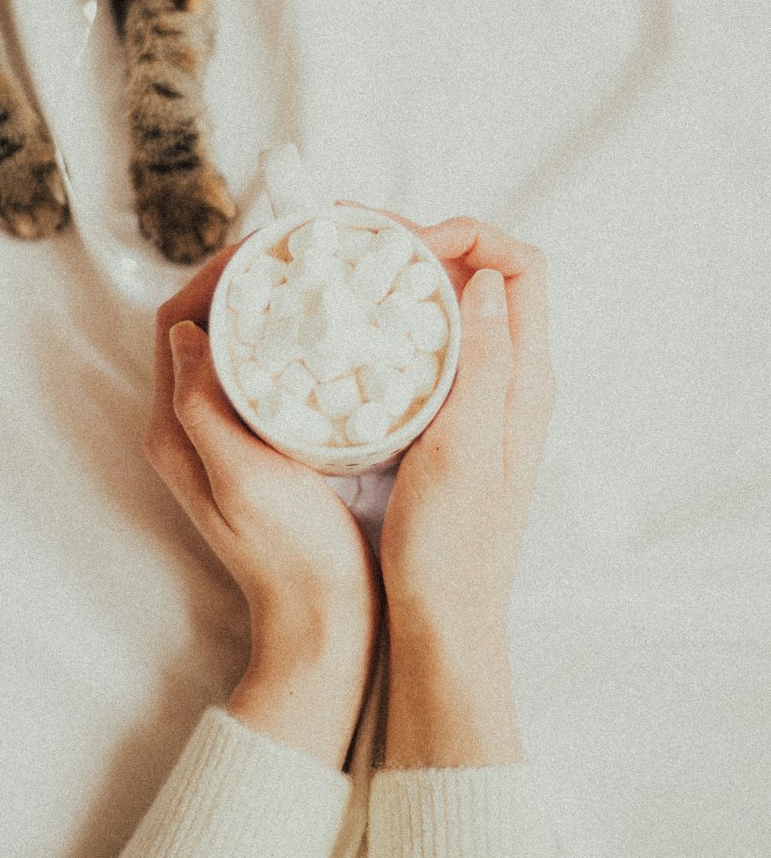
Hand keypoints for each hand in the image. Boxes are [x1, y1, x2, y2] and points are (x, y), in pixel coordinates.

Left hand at [145, 246, 380, 768]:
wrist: (324, 623)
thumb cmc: (291, 557)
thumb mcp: (244, 478)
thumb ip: (204, 407)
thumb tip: (187, 331)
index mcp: (176, 429)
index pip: (178, 322)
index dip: (216, 274)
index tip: (267, 246)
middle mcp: (190, 427)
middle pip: (204, 325)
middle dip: (244, 280)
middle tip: (297, 251)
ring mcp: (224, 436)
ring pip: (235, 345)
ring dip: (266, 306)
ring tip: (315, 278)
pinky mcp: (260, 446)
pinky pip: (263, 372)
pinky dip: (288, 341)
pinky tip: (329, 332)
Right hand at [379, 218, 554, 767]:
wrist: (443, 622)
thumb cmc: (454, 548)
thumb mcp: (464, 450)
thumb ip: (483, 363)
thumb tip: (481, 278)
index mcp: (524, 378)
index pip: (520, 265)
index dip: (467, 234)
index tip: (403, 246)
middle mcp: (506, 377)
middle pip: (476, 274)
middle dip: (417, 243)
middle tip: (348, 240)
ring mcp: (473, 396)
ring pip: (443, 308)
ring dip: (395, 279)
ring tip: (334, 270)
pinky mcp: (439, 418)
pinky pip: (419, 345)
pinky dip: (383, 321)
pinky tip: (338, 328)